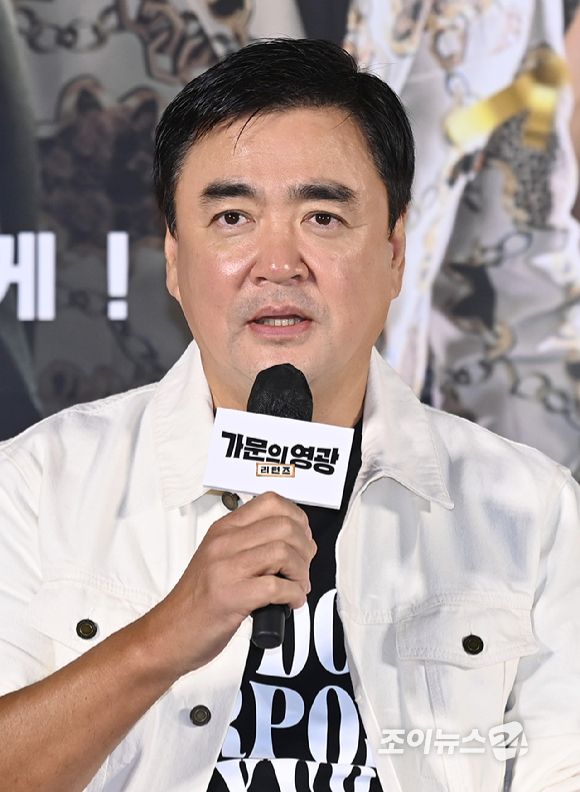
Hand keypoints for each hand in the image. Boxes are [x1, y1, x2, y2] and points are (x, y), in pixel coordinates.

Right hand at [145, 492, 316, 676]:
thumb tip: (294, 542)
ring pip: (283, 552)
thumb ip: (250, 544)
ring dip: (301, 573)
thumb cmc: (198, 600)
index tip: (302, 538)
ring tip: (297, 586)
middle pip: (284, 527)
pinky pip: (277, 587)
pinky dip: (294, 595)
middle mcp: (224, 543)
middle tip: (302, 568)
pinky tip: (290, 602)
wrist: (169, 633)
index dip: (297, 518)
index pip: (271, 502)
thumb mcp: (220, 558)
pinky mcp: (231, 597)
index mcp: (223, 530)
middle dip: (305, 549)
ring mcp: (226, 569)